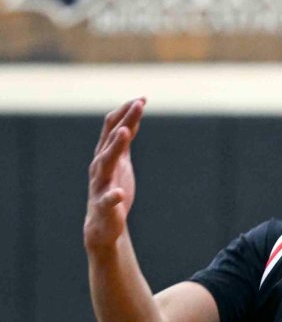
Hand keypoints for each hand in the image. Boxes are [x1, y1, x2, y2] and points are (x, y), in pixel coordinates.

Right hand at [84, 98, 144, 251]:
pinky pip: (107, 200)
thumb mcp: (121, 162)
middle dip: (124, 121)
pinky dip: (112, 196)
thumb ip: (125, 142)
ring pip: (105, 163)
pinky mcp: (105, 206)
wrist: (103, 223)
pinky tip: (119, 193)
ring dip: (114, 146)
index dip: (126, 113)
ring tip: (126, 133)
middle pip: (111, 139)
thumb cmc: (112, 188)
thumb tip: (132, 119)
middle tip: (137, 105)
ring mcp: (100, 185)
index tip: (142, 98)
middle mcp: (100, 166)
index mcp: (105, 155)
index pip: (113, 128)